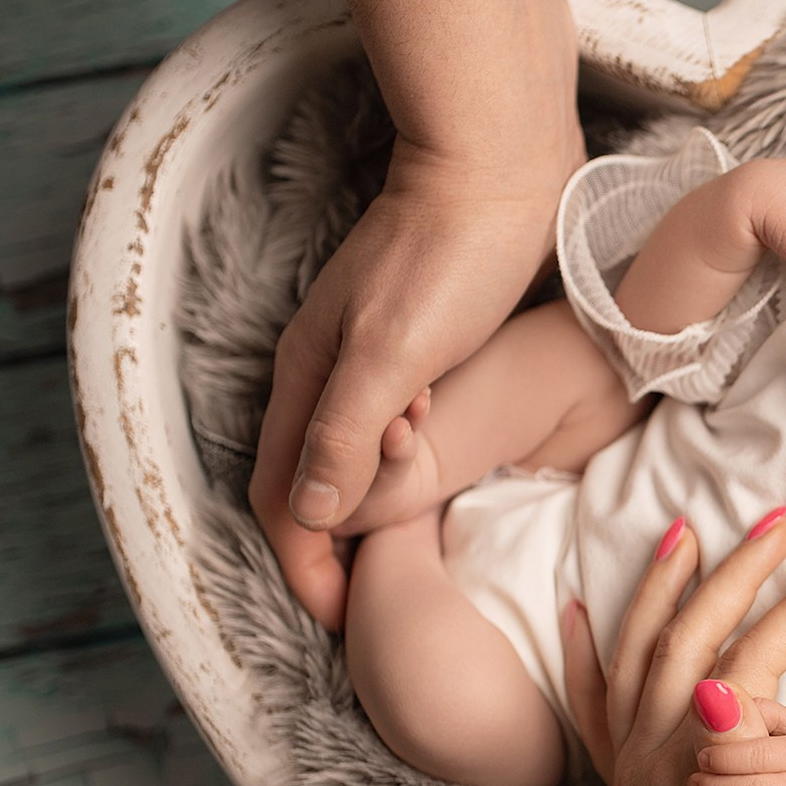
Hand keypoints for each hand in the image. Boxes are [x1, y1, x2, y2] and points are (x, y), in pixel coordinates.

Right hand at [250, 135, 578, 628]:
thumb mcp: (395, 355)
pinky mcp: (423, 345)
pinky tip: (446, 481)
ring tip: (412, 553)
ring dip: (372, 512)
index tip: (347, 623)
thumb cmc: (452, 256)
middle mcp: (328, 374)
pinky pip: (394, 429)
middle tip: (380, 605)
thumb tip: (313, 517)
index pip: (284, 501)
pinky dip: (406, 469)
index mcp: (307, 381)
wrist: (502, 162)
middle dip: (333, 554)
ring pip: (353, 459)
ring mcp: (374, 358)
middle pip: (310, 486)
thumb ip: (348, 433)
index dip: (308, 569)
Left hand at [560, 511, 785, 785]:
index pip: (739, 664)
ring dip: (660, 587)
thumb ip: (744, 779)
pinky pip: (595, 706)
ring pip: (634, 655)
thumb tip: (719, 690)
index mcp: (688, 778)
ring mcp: (629, 776)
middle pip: (680, 640)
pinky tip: (584, 612)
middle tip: (777, 521)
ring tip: (686, 531)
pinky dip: (587, 651)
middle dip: (730, 572)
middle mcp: (645, 765)